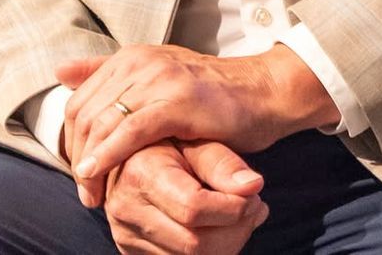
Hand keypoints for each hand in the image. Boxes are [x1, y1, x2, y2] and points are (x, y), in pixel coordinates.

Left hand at [60, 44, 337, 204]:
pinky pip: (129, 131)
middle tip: (85, 191)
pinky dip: (108, 155)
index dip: (71, 140)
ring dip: (89, 164)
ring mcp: (159, 79)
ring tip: (92, 194)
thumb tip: (61, 69)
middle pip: (83, 114)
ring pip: (102, 124)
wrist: (263, 93)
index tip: (80, 172)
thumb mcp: (158, 78)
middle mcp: (140, 62)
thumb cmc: (212, 95)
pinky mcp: (177, 101)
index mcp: (132, 56)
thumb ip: (109, 74)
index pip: (79, 100)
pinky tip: (97, 174)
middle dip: (76, 156)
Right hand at [102, 140, 267, 254]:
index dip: (233, 207)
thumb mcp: (195, 138)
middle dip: (236, 229)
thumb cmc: (173, 141)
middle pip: (194, 244)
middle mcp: (126, 209)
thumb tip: (253, 186)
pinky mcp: (133, 251)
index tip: (254, 194)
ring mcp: (126, 235)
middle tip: (255, 205)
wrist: (136, 154)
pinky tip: (224, 225)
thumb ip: (222, 162)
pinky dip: (212, 250)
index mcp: (140, 173)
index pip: (193, 208)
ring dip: (228, 242)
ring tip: (243, 213)